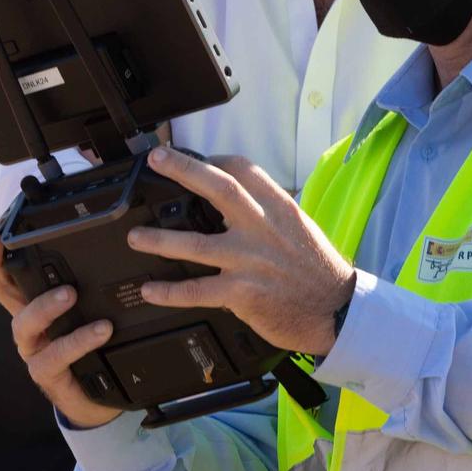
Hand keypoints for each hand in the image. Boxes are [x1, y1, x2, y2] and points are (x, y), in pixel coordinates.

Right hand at [0, 228, 122, 429]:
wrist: (100, 398)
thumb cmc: (93, 351)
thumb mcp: (89, 316)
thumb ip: (89, 290)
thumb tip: (106, 252)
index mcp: (35, 308)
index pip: (7, 278)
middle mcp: (29, 328)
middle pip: (3, 295)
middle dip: (2, 269)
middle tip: (23, 252)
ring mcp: (35, 351)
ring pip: (25, 325)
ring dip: (46, 307)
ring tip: (71, 294)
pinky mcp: (48, 374)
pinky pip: (56, 356)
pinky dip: (79, 341)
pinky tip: (101, 331)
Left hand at [128, 147, 356, 357]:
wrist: (336, 311)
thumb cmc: (318, 271)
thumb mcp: (299, 228)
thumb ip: (268, 214)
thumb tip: (238, 202)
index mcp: (279, 208)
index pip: (243, 170)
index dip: (215, 160)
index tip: (195, 158)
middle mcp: (262, 229)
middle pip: (218, 189)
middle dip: (183, 170)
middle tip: (157, 159)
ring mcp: (250, 261)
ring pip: (194, 244)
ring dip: (159, 239)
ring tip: (135, 236)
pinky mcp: (241, 293)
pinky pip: (196, 290)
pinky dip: (169, 291)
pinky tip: (150, 289)